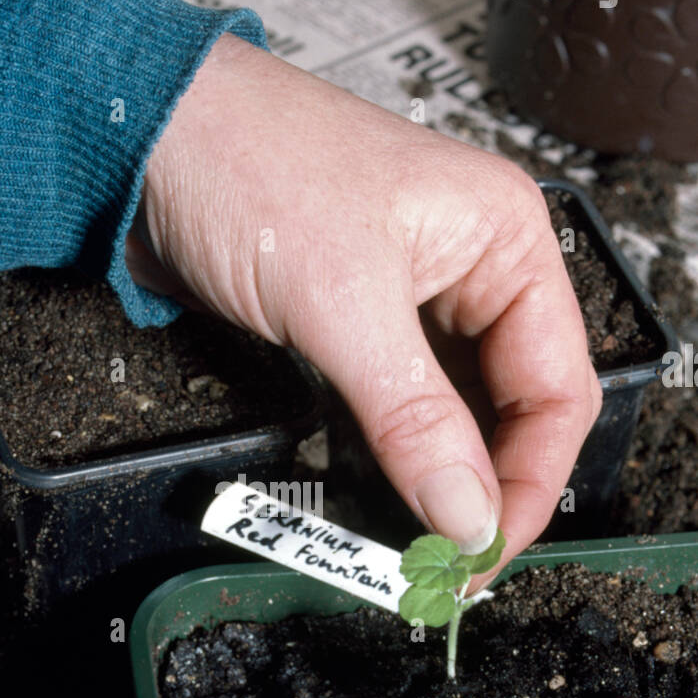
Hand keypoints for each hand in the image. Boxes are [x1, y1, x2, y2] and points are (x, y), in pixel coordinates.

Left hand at [128, 33, 600, 573]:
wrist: (142, 131)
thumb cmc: (246, 162)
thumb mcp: (343, 303)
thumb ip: (413, 418)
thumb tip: (465, 516)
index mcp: (504, 239)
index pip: (556, 386)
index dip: (529, 480)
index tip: (484, 550)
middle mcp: (472, 268)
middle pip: (514, 407)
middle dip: (486, 490)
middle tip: (451, 566)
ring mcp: (413, 297)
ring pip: (455, 413)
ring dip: (441, 481)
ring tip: (418, 546)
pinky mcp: (356, 321)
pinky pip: (399, 405)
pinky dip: (395, 456)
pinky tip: (384, 498)